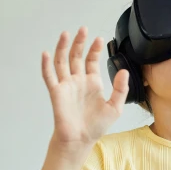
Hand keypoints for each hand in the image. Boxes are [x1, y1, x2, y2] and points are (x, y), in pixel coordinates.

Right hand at [42, 26, 129, 148]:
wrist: (81, 139)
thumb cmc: (96, 126)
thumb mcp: (115, 107)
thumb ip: (120, 89)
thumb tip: (124, 71)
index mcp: (92, 83)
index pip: (92, 61)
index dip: (95, 49)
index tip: (99, 39)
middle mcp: (78, 81)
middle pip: (77, 56)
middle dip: (80, 42)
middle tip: (83, 29)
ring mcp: (66, 85)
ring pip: (62, 62)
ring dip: (63, 47)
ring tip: (66, 34)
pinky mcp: (57, 92)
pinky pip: (49, 76)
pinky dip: (46, 65)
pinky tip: (47, 54)